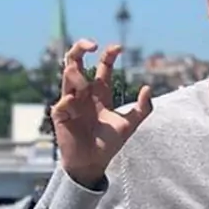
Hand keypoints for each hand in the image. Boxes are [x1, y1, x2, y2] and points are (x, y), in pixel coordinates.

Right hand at [51, 39, 152, 187]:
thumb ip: (142, 108)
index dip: (108, 55)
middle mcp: (83, 93)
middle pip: (76, 62)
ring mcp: (70, 102)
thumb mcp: (129, 125)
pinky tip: (74, 108)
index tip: (119, 47)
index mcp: (99, 93)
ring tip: (86, 88)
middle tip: (91, 44)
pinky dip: (69, 101)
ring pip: (68, 75)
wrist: (92, 164)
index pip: (102, 67)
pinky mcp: (60, 114)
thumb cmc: (108, 144)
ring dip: (77, 76)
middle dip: (80, 48)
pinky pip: (63, 101)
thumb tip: (148, 87)